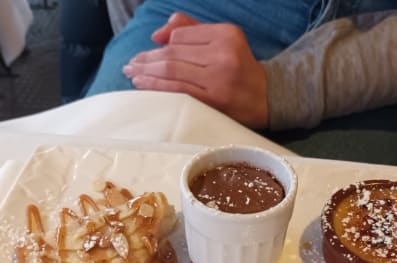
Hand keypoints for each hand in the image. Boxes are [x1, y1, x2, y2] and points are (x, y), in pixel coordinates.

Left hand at [122, 13, 268, 128]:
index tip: (144, 54)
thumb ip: (191, 29)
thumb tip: (157, 35)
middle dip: (146, 59)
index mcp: (225, 34)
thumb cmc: (239, 68)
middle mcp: (222, 53)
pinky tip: (143, 85)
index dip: (160, 45)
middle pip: (173, 53)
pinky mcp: (214, 99)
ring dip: (146, 73)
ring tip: (132, 74)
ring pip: (172, 71)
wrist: (267, 97)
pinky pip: (178, 90)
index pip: (181, 34)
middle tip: (129, 65)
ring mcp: (219, 77)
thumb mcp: (222, 40)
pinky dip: (156, 87)